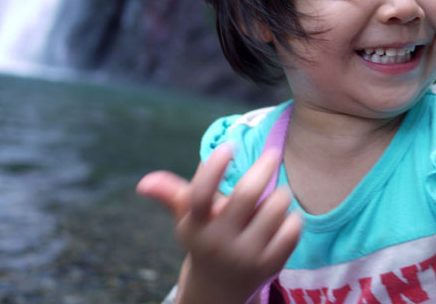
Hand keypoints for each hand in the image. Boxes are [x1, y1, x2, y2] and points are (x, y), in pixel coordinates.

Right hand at [136, 144, 302, 303]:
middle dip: (264, 167)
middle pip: (247, 194)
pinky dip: (291, 217)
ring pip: (276, 206)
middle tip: (273, 152)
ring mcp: (246, 256)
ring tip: (276, 194)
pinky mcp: (270, 266)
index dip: (213, 168)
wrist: (220, 291)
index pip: (200, 195)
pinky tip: (284, 218)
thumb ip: (172, 195)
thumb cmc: (205, 240)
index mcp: (196, 226)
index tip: (229, 146)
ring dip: (279, 193)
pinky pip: (292, 229)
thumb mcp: (188, 220)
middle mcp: (219, 243)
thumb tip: (144, 182)